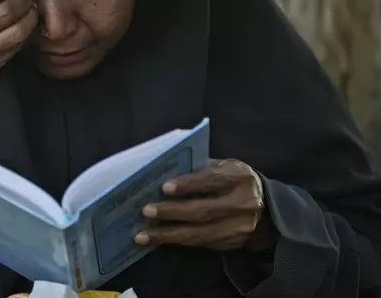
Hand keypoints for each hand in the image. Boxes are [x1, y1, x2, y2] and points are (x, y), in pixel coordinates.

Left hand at [134, 159, 274, 250]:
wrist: (268, 211)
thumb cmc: (234, 181)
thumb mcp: (224, 167)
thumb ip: (200, 167)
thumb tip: (165, 169)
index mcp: (240, 177)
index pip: (212, 180)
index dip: (188, 184)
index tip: (164, 188)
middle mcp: (243, 203)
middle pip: (203, 210)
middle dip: (172, 212)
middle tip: (146, 211)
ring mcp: (239, 227)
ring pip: (199, 233)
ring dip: (168, 234)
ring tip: (143, 235)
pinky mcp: (231, 244)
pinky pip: (200, 244)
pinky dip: (176, 242)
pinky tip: (157, 240)